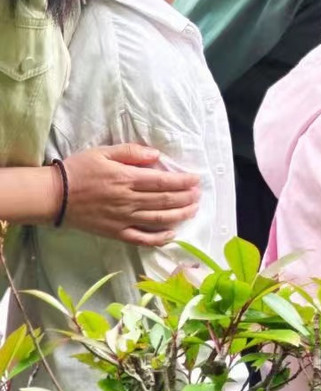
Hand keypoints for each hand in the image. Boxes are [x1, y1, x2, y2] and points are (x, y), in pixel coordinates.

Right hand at [61, 144, 200, 245]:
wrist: (52, 196)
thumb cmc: (77, 170)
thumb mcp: (103, 152)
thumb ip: (131, 152)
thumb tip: (156, 155)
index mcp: (127, 179)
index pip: (163, 181)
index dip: (183, 181)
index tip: (196, 180)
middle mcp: (128, 200)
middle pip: (165, 201)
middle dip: (186, 197)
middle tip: (199, 194)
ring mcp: (122, 219)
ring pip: (158, 219)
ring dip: (180, 215)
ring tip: (193, 210)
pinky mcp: (114, 232)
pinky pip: (141, 239)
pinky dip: (158, 239)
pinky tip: (172, 235)